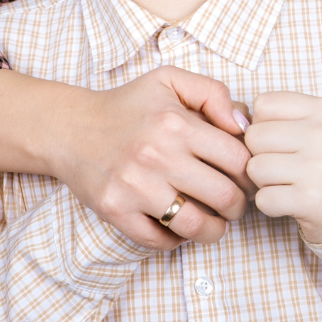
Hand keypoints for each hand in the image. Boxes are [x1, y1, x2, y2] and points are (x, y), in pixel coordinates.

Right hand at [51, 66, 252, 250]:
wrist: (70, 128)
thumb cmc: (127, 105)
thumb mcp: (170, 81)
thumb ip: (213, 93)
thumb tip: (243, 126)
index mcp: (176, 124)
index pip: (238, 160)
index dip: (250, 174)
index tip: (246, 179)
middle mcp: (157, 156)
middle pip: (224, 196)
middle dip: (238, 206)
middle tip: (234, 204)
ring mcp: (135, 187)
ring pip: (195, 226)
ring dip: (214, 230)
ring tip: (214, 223)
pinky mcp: (115, 210)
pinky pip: (159, 241)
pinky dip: (176, 240)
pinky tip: (179, 227)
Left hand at [245, 92, 321, 244]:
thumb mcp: (316, 128)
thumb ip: (276, 118)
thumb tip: (234, 119)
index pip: (263, 104)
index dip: (263, 125)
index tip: (282, 141)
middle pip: (254, 136)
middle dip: (260, 155)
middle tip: (284, 166)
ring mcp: (321, 168)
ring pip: (254, 168)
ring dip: (264, 182)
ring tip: (288, 183)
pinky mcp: (313, 200)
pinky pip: (263, 199)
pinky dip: (270, 204)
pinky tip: (291, 202)